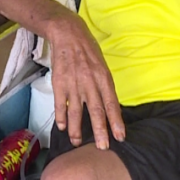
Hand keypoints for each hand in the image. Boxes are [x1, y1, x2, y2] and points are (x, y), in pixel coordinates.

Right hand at [46, 14, 124, 149]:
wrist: (67, 33)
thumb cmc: (88, 50)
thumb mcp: (102, 66)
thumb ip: (104, 86)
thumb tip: (108, 106)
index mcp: (103, 78)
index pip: (112, 104)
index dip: (116, 122)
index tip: (120, 137)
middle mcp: (90, 83)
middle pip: (96, 111)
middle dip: (100, 131)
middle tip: (103, 147)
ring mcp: (73, 84)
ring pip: (76, 111)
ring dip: (76, 129)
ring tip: (77, 142)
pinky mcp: (59, 82)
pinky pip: (60, 104)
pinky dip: (61, 116)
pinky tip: (62, 127)